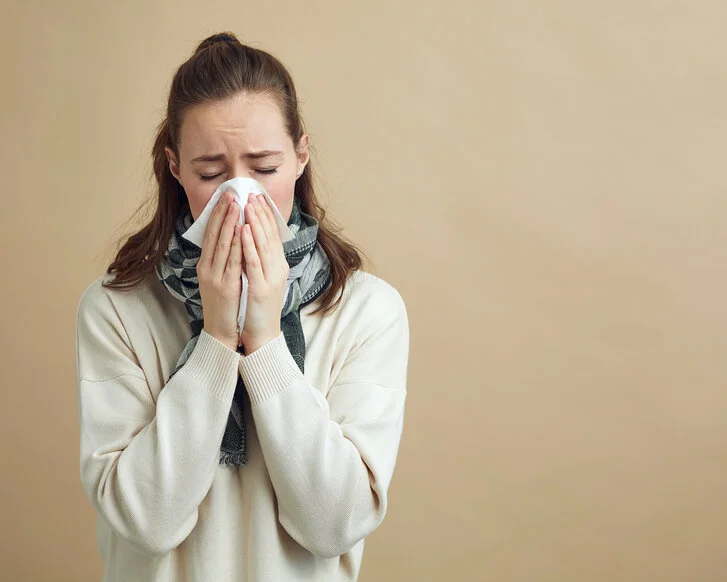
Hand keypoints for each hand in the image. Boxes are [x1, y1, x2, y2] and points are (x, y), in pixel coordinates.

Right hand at [198, 191, 243, 351]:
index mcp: (205, 265)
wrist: (220, 331)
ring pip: (221, 245)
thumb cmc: (224, 305)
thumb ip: (223, 260)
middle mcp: (206, 268)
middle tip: (231, 193)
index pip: (210, 234)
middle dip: (223, 213)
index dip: (218, 215)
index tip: (225, 197)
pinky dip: (235, 244)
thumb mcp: (220, 278)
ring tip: (236, 205)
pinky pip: (231, 261)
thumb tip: (231, 239)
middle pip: (214, 235)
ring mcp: (214, 277)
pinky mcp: (224, 286)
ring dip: (229, 223)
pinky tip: (240, 230)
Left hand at [239, 193, 288, 353]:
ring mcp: (271, 278)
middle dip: (260, 213)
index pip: (272, 235)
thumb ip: (261, 261)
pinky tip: (244, 230)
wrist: (263, 335)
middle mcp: (278, 269)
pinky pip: (254, 262)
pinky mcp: (261, 288)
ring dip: (256, 223)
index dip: (265, 216)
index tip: (257, 198)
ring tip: (248, 204)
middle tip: (252, 193)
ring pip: (263, 245)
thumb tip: (253, 242)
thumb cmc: (259, 309)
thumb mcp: (263, 280)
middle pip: (269, 236)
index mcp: (278, 266)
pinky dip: (250, 244)